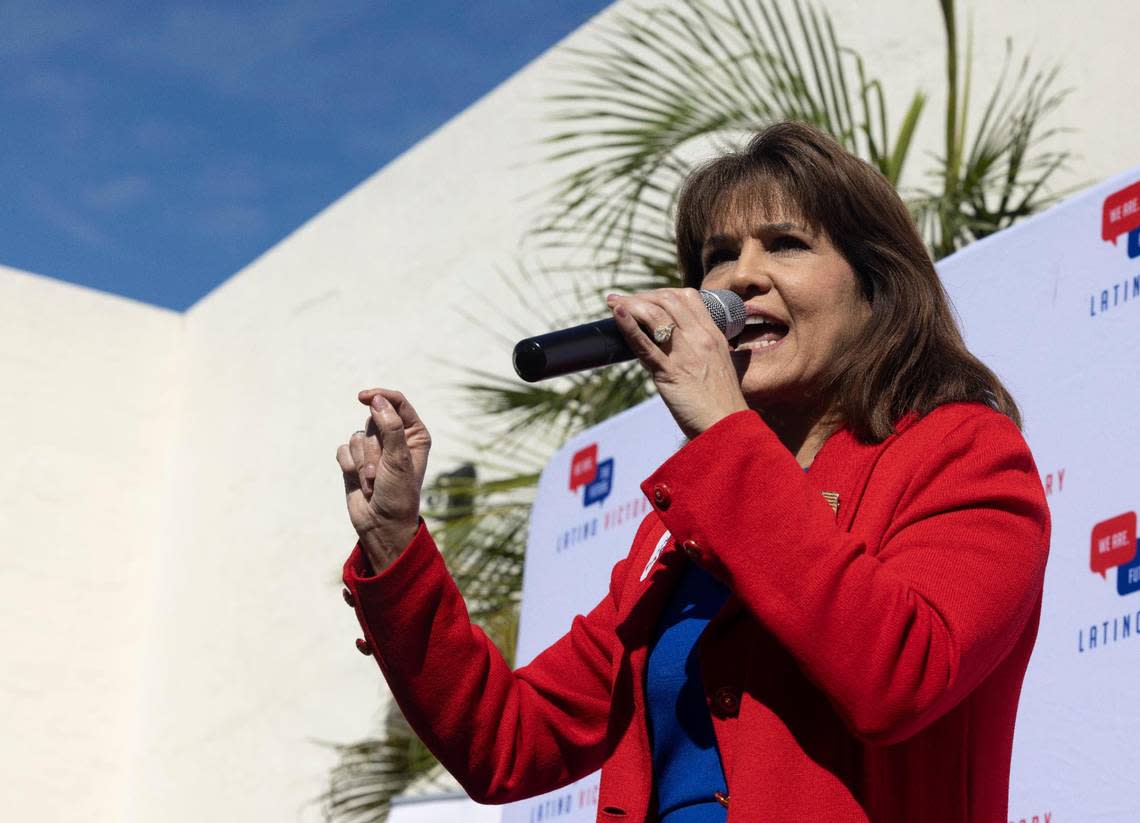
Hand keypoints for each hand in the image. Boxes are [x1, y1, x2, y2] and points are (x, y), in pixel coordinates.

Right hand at [336, 388, 431, 571]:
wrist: (381, 524)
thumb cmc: (398, 494)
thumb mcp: (398, 459)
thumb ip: (390, 427)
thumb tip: (377, 400)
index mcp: (414, 434)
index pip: (397, 403)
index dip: (380, 397)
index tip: (363, 397)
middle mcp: (395, 438)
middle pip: (373, 419)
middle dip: (373, 447)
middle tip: (380, 472)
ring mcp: (374, 449)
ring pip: (357, 436)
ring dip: (362, 463)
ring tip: (373, 482)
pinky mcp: (356, 460)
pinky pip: (344, 450)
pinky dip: (350, 467)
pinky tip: (360, 483)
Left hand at [606, 288, 747, 438]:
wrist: (728, 428)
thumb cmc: (721, 404)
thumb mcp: (718, 367)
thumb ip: (703, 352)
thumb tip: (680, 348)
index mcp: (714, 336)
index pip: (688, 297)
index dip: (663, 292)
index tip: (647, 298)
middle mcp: (700, 338)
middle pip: (668, 300)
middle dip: (642, 295)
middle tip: (623, 299)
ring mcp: (685, 353)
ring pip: (655, 315)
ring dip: (630, 304)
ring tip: (613, 303)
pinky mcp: (669, 372)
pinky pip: (644, 343)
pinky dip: (628, 326)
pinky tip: (617, 315)